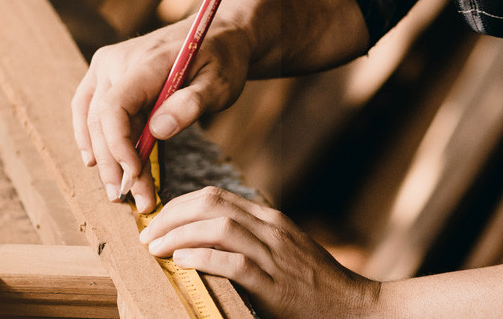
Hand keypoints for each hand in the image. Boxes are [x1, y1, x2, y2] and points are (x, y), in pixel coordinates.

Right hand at [71, 17, 250, 212]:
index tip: (135, 174)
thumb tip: (158, 130)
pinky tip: (95, 162)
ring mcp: (108, 66)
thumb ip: (191, 104)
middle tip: (134, 199)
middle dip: (115, 164)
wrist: (219, 33)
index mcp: (145, 62)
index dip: (118, 145)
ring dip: (104, 158)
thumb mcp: (220, 82)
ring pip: (92, 119)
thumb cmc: (223, 59)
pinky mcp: (107, 74)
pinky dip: (90, 137)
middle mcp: (117, 61)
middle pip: (101, 120)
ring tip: (120, 191)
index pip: (114, 107)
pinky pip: (88, 109)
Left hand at [141, 187, 379, 317]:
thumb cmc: (313, 283)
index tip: (157, 220)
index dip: (179, 204)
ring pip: (218, 228)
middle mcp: (271, 230)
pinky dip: (202, 259)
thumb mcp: (283, 250)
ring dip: (179, 235)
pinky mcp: (274, 285)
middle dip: (171, 216)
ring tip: (156, 248)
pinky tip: (181, 262)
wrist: (355, 307)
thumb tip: (203, 236)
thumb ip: (251, 238)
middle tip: (148, 234)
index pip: (215, 196)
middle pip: (211, 204)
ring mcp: (275, 256)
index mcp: (270, 219)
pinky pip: (233, 263)